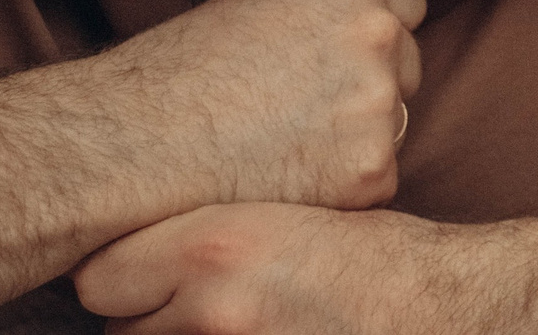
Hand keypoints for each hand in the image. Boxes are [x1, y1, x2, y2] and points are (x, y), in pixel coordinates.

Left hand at [76, 203, 427, 332]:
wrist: (440, 311)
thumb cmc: (374, 258)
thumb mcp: (287, 215)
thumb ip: (210, 230)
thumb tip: (138, 254)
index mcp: (216, 244)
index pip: (97, 277)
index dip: (121, 275)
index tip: (141, 273)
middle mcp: (212, 306)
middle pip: (117, 330)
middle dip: (147, 318)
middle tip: (200, 302)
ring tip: (237, 318)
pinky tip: (256, 332)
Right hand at [99, 0, 425, 213]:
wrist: (132, 139)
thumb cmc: (181, 68)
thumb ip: (331, 6)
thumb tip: (375, 22)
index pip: (407, 6)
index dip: (371, 37)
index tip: (334, 61)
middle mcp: (377, 30)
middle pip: (406, 66)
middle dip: (367, 89)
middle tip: (297, 112)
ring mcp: (378, 102)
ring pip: (391, 127)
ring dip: (353, 141)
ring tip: (278, 146)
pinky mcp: (371, 170)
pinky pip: (374, 182)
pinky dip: (338, 190)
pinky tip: (281, 181)